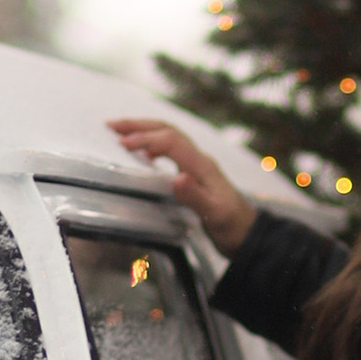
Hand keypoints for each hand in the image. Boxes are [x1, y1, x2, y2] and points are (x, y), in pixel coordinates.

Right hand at [107, 116, 258, 253]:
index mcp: (202, 166)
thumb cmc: (232, 226)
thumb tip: (177, 177)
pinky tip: (140, 152)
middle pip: (168, 130)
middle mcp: (199, 160)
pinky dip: (151, 143)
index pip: (171, 142)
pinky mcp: (194, 173)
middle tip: (112, 125)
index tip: (123, 144)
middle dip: (140, 125)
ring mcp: (197, 165)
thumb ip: (195, 197)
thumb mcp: (214, 215)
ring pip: (169, 136)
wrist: (248, 234)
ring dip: (144, 129)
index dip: (147, 139)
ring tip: (120, 131)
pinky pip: (170, 148)